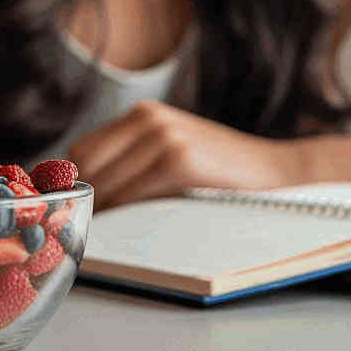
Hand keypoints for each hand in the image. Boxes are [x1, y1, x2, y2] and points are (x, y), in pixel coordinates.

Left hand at [68, 99, 303, 211]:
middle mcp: (149, 118)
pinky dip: (120, 216)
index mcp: (143, 114)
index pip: (81, 152)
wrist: (275, 173)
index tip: (77, 215)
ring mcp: (163, 136)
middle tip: (84, 232)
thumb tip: (83, 196)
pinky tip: (125, 232)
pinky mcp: (178, 159)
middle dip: (82, 201)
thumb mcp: (173, 150)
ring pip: (103, 182)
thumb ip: (134, 161)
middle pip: (86, 167)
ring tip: (103, 236)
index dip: (76, 186)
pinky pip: (129, 195)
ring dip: (98, 213)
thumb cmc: (219, 172)